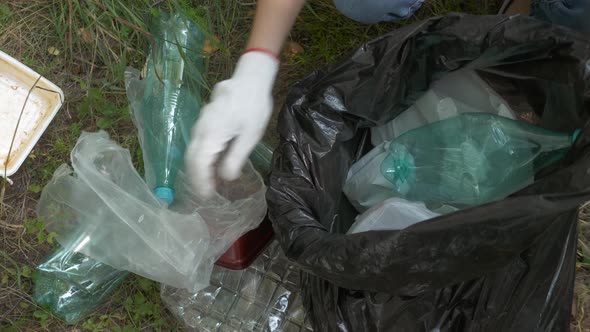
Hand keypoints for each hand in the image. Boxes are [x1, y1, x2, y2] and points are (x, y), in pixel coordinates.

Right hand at [186, 51, 278, 196]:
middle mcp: (201, 129)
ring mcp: (201, 123)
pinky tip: (212, 163)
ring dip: (198, 168)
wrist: (250, 79)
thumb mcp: (250, 136)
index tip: (206, 196)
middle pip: (191, 158)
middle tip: (206, 194)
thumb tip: (226, 178)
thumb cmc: (254, 107)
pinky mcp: (205, 120)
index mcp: (211, 134)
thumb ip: (236, 158)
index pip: (198, 164)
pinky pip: (197, 142)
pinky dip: (201, 157)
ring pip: (193, 150)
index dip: (200, 182)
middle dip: (196, 178)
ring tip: (209, 183)